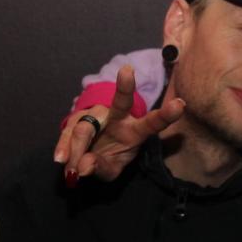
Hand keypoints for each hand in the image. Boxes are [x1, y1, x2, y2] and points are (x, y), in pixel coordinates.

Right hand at [54, 65, 184, 183]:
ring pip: (86, 126)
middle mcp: (118, 118)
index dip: (166, 115)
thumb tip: (84, 167)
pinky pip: (68, 132)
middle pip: (121, 102)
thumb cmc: (109, 158)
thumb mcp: (110, 170)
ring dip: (78, 148)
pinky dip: (64, 147)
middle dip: (126, 86)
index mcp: (136, 131)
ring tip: (72, 169)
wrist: (87, 153)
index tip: (180, 104)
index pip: (153, 123)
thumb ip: (101, 168)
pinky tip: (61, 159)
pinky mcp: (75, 120)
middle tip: (127, 71)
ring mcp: (96, 115)